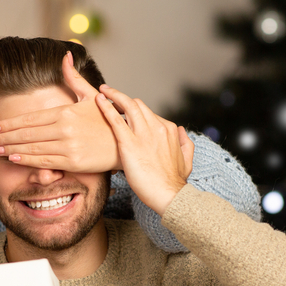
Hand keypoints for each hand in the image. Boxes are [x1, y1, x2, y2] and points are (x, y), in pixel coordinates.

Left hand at [0, 51, 120, 171]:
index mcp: (65, 112)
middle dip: (4, 136)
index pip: (30, 118)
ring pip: (32, 147)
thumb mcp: (92, 96)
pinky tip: (13, 158)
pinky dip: (27, 160)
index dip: (9, 123)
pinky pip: (44, 161)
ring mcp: (68, 145)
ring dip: (10, 149)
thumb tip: (66, 55)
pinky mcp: (73, 161)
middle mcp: (64, 128)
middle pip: (26, 133)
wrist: (127, 142)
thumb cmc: (108, 120)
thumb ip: (74, 78)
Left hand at [95, 85, 193, 215]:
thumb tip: (181, 131)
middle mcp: (156, 126)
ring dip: (114, 95)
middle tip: (110, 94)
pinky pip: (116, 119)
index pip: (149, 113)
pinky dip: (106, 106)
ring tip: (103, 91)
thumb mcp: (187, 160)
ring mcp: (143, 133)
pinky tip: (98, 100)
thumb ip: (185, 143)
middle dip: (123, 98)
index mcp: (168, 129)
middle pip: (137, 104)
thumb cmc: (174, 181)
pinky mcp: (129, 143)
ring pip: (128, 105)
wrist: (168, 194)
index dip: (137, 111)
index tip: (125, 111)